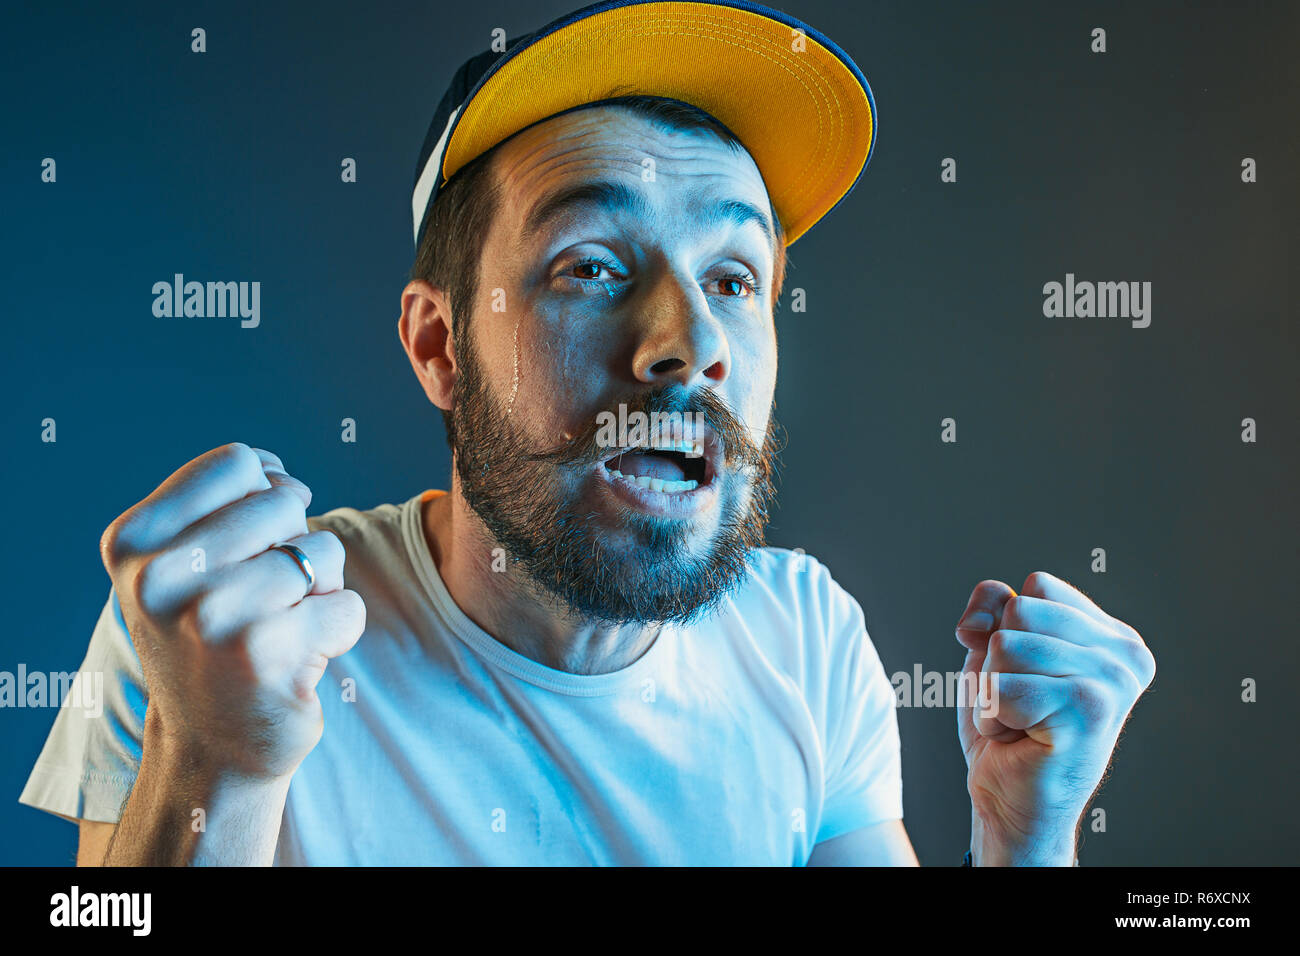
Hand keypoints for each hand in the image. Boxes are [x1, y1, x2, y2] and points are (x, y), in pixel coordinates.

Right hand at [100, 442, 365, 783]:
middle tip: (263, 601)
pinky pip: (348, 605)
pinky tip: (298, 661)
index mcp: (133, 541)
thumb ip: (230, 500)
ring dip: (320, 590)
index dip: (265, 497)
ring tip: (279, 630)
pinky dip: (339, 630)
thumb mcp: (190, 561)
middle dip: (295, 546)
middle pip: (285, 503)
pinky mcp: (265, 654)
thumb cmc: (213, 636)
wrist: (212, 746)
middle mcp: (160, 577)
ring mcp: (211, 615)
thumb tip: (279, 473)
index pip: (240, 462)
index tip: (248, 547)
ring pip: (322, 552)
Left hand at [953, 572, 1154, 864]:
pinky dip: (991, 717)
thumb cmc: (1006, 725)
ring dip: (991, 691)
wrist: (1008, 799)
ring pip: (1005, 646)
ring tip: (1020, 721)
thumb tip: (978, 621)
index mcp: (1114, 635)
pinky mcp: (1088, 714)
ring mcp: (1112, 683)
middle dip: (996, 661)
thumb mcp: (991, 650)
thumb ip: (991, 608)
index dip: (1004, 626)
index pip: (1036, 585)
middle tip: (1020, 704)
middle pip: (1019, 612)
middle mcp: (1124, 655)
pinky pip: (1000, 688)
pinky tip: (1020, 739)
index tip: (1024, 674)